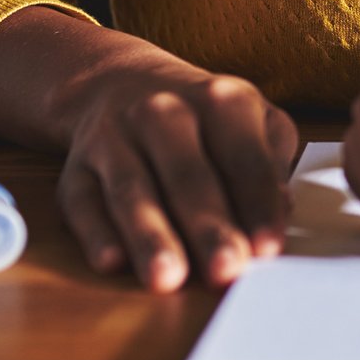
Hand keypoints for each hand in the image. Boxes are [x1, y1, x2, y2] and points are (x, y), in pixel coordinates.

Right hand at [0, 7, 300, 292]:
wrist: (123, 81)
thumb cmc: (206, 116)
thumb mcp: (254, 119)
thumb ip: (272, 163)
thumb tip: (283, 209)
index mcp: (221, 99)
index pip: (245, 158)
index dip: (258, 204)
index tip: (269, 248)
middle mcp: (164, 111)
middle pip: (188, 177)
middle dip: (208, 226)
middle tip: (226, 270)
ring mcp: (114, 137)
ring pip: (132, 191)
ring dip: (150, 236)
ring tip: (167, 278)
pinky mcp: (76, 166)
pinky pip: (82, 201)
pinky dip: (95, 232)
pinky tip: (111, 262)